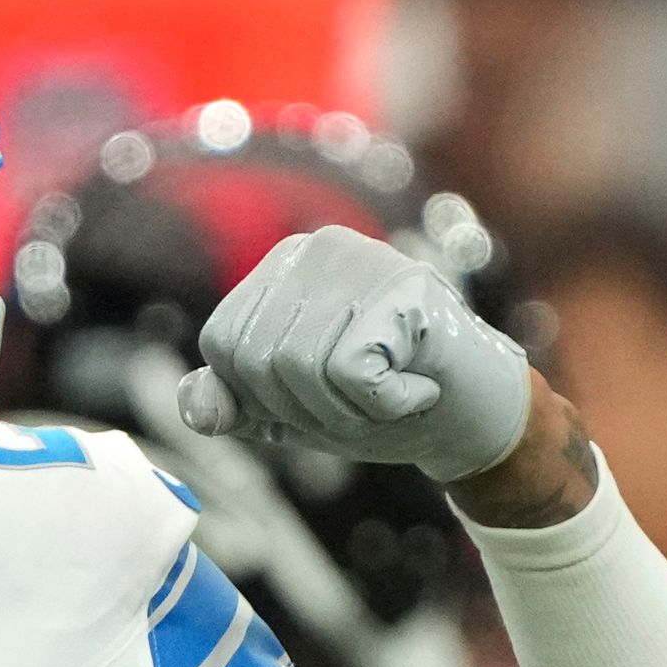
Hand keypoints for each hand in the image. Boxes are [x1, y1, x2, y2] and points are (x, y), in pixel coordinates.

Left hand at [175, 225, 531, 482]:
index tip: (323, 398)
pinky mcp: (403, 288)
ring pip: (299, 367)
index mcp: (279, 269)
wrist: (474, 417)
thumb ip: (235, 404)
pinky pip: (350, 371)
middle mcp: (315, 249)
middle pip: (256, 359)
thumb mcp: (290, 411)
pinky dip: (384, 404)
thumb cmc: (381, 404)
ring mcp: (363, 259)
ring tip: (391, 394)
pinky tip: (418, 388)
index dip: (263, 398)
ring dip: (347, 411)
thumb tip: (193, 405)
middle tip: (363, 401)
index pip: (221, 345)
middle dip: (305, 409)